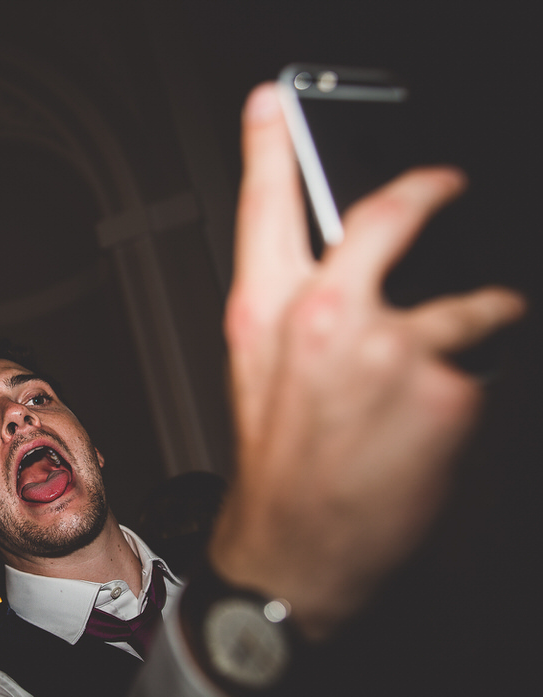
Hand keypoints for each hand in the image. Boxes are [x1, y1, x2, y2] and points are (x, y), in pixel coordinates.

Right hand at [209, 83, 525, 641]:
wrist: (297, 550)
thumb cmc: (276, 470)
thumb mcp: (258, 377)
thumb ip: (292, 314)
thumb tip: (336, 275)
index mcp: (264, 312)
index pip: (265, 207)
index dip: (269, 144)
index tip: (275, 102)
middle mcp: (323, 316)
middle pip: (388, 214)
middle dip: (428, 188)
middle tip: (447, 182)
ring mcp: (387, 347)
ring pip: (466, 300)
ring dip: (483, 317)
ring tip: (470, 346)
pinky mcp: (444, 386)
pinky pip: (481, 367)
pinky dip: (474, 390)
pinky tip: (442, 424)